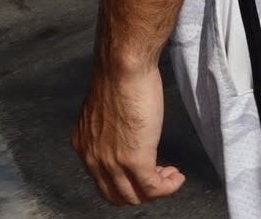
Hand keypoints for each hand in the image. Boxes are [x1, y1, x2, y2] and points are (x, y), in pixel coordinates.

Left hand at [72, 64, 184, 205]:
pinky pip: (153, 188)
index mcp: (83, 143)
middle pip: (116, 194)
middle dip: (139, 190)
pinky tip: (177, 176)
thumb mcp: (105, 109)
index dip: (125, 179)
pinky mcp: (135, 160)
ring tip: (171, 175)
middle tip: (158, 176)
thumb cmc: (118, 74)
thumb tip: (123, 136)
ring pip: (135, 196)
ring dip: (156, 189)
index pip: (102, 179)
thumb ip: (108, 129)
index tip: (142, 168)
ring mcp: (113, 162)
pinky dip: (168, 187)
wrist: (123, 64)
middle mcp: (92, 157)